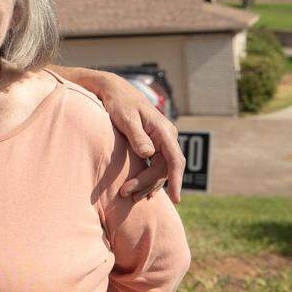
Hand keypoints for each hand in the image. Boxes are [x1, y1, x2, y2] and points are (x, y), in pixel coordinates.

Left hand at [51, 66, 185, 201]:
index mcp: (164, 130)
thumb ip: (137, 136)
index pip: (175, 160)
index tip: (175, 199)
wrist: (115, 91)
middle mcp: (167, 137)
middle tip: (126, 194)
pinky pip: (156, 165)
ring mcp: (162, 141)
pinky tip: (141, 191)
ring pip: (160, 169)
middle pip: (164, 168)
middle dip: (147, 184)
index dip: (176, 180)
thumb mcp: (126, 118)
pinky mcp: (154, 145)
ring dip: (147, 184)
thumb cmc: (119, 103)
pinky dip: (148, 178)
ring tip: (130, 196)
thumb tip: (148, 154)